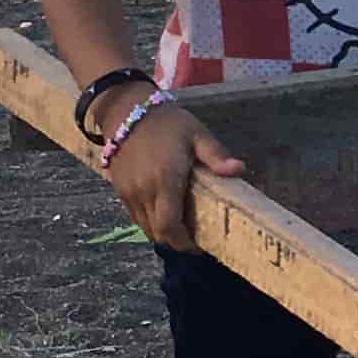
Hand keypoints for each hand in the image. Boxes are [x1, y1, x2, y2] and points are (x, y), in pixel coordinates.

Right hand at [106, 99, 241, 252]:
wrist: (126, 110)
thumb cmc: (168, 122)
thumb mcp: (197, 134)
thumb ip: (216, 155)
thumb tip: (239, 169)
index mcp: (164, 180)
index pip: (171, 227)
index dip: (185, 243)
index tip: (201, 247)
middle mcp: (143, 191)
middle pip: (158, 233)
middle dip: (177, 242)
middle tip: (196, 240)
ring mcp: (128, 192)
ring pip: (145, 228)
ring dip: (163, 233)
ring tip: (183, 228)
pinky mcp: (119, 190)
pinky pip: (135, 216)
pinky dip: (150, 221)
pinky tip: (165, 213)